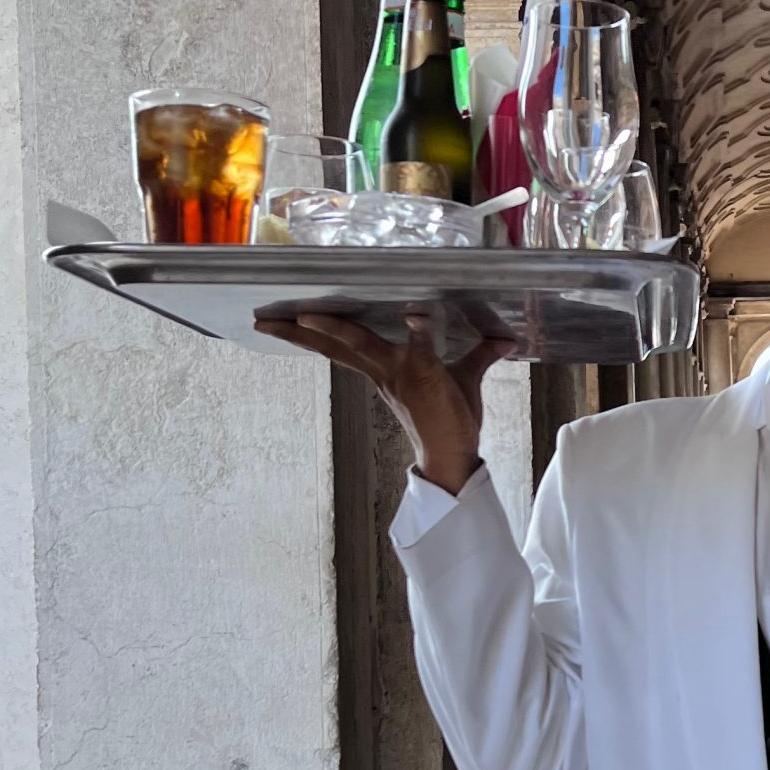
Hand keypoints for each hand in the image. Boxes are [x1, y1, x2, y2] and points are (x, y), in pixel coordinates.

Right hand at [254, 309, 511, 493]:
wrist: (457, 455)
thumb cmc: (453, 418)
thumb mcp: (464, 376)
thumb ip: (479, 354)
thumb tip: (503, 338)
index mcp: (385, 368)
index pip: (345, 345)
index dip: (316, 331)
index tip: (288, 316)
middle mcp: (385, 370)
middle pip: (337, 344)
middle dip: (301, 332)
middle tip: (267, 320)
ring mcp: (401, 374)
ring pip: (362, 344)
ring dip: (337, 327)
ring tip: (308, 315)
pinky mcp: (425, 377)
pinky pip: (421, 348)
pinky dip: (419, 329)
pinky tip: (416, 313)